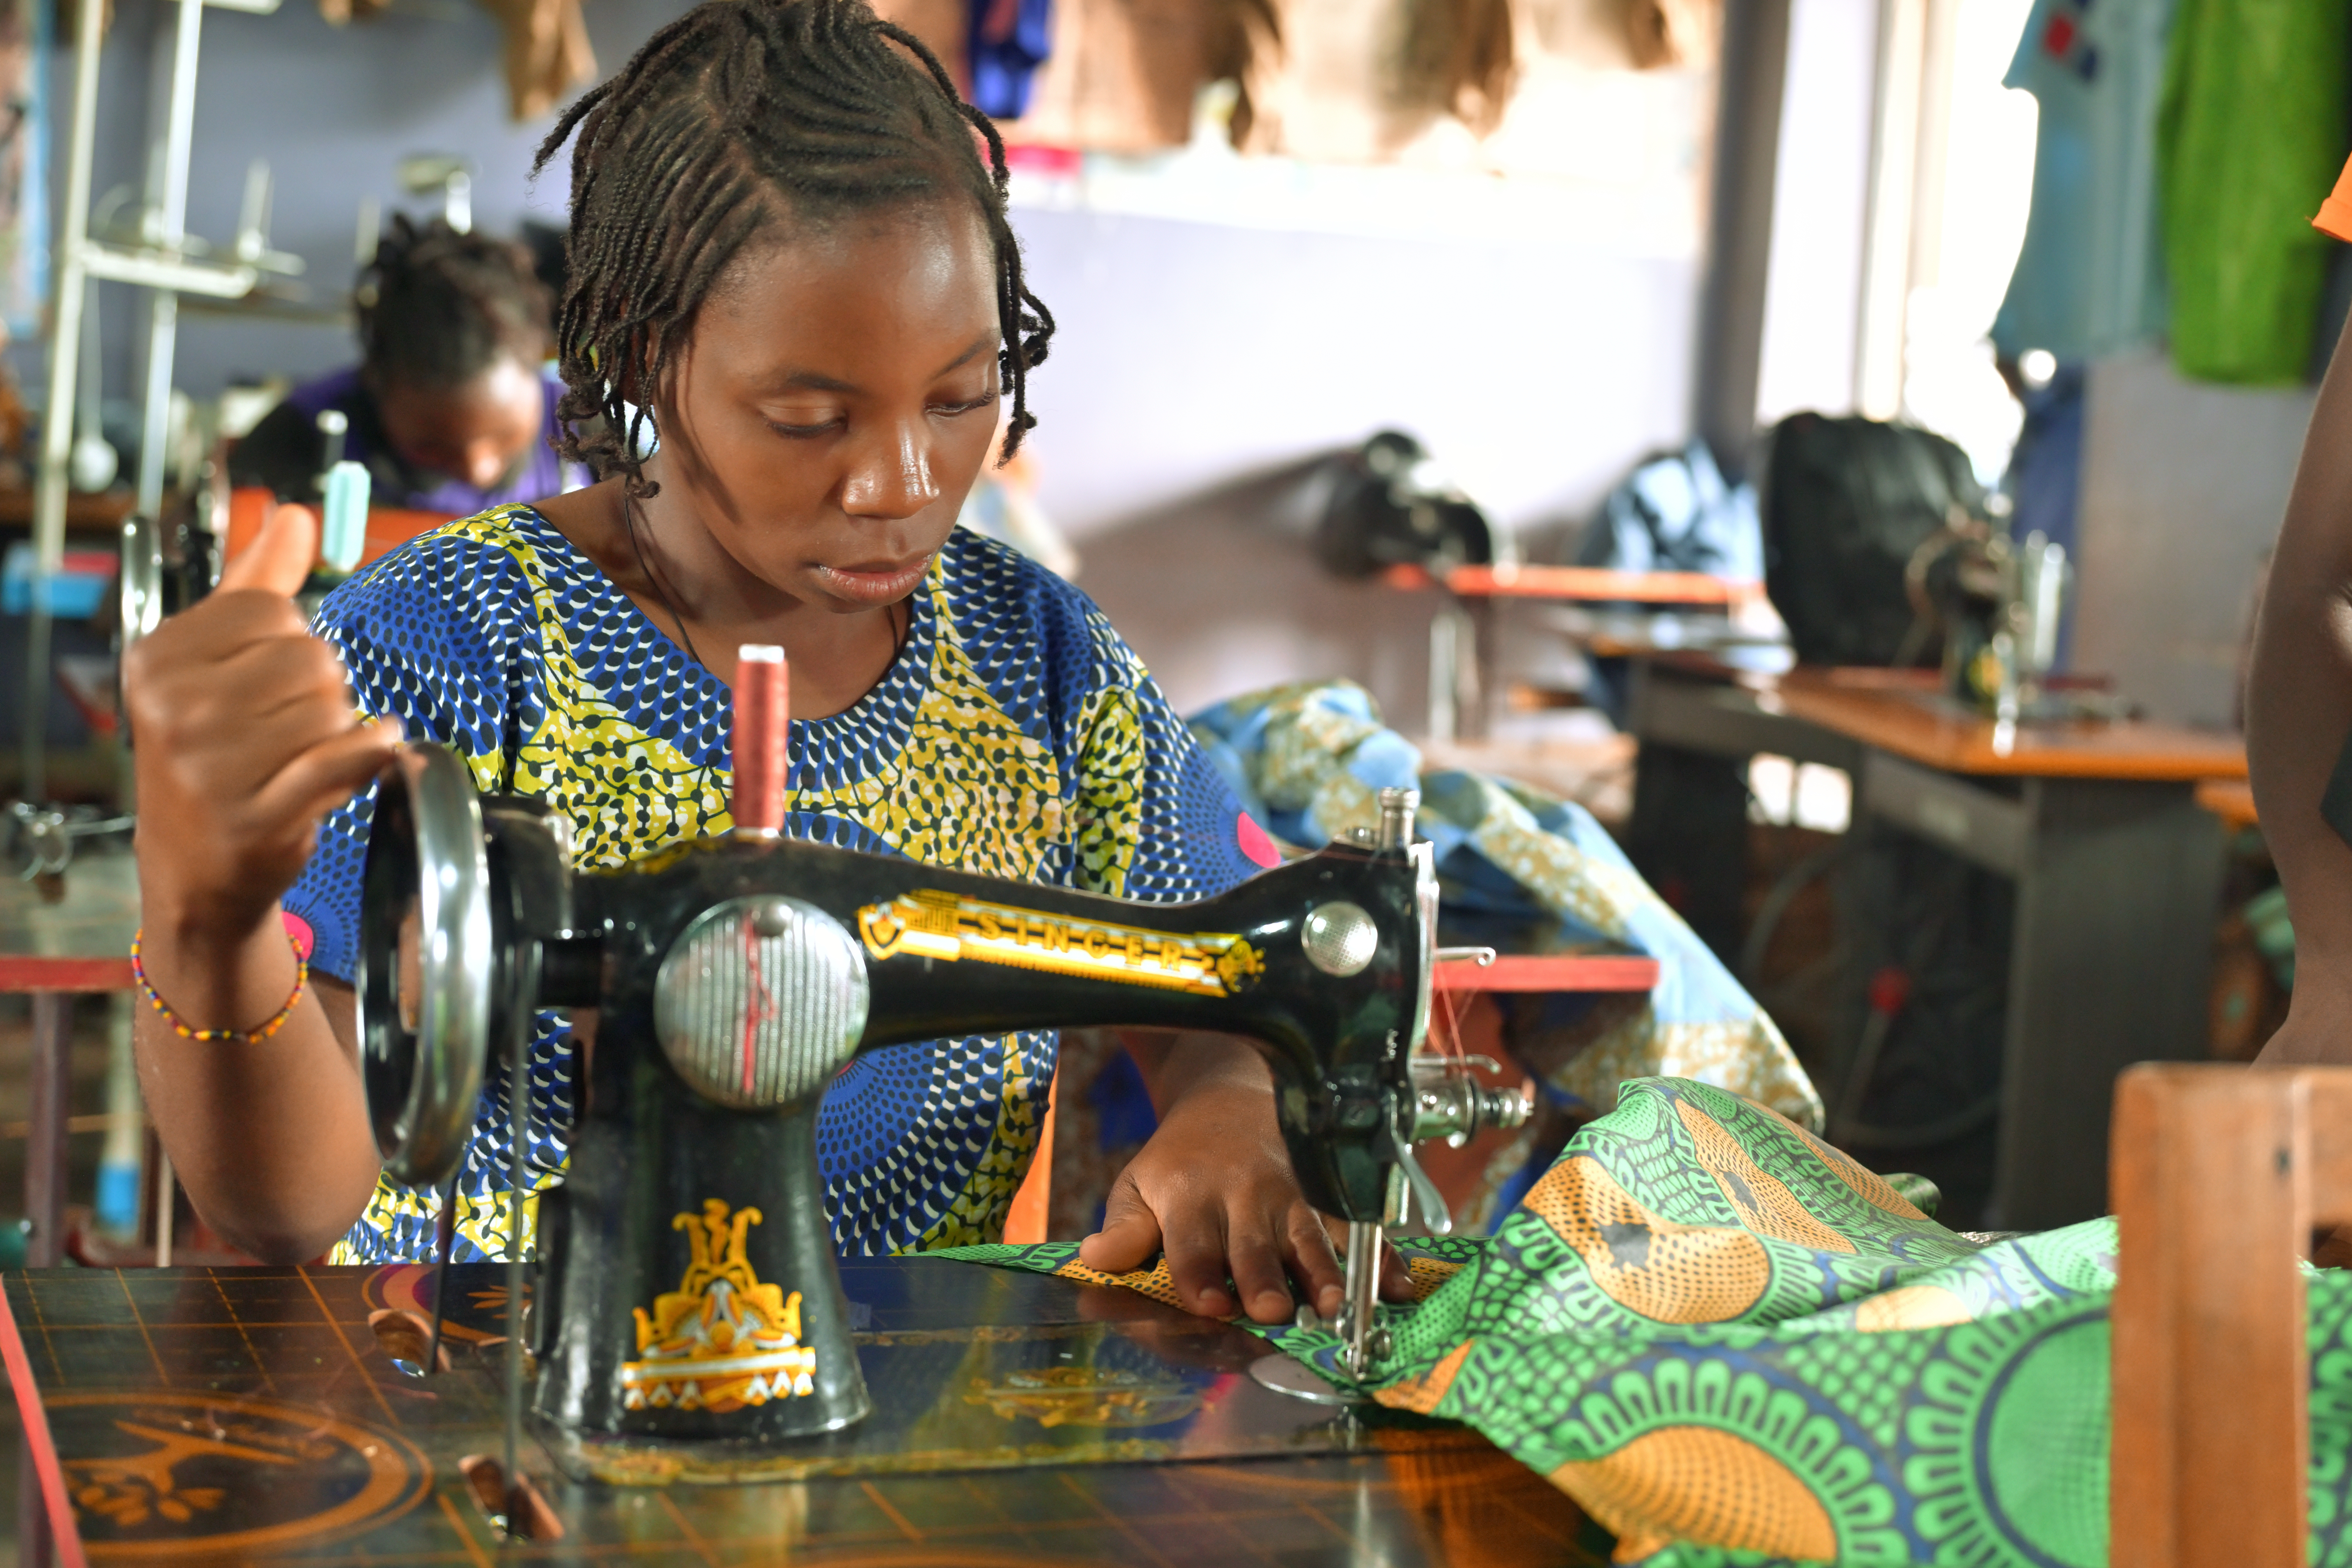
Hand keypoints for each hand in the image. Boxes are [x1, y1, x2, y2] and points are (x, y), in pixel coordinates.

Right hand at [126, 503, 403, 947]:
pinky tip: (370, 751)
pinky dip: (371, 752)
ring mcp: (211, 768)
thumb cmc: (214, 754)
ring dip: (337, 729)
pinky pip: (344, 757)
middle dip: (319, 689)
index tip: (264, 682)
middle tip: (288, 727)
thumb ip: (256, 586)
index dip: (290, 644)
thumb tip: (293, 516)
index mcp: (160, 659)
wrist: (196, 865)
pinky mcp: (256, 815)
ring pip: (331, 707)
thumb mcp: (217, 663)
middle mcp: (175, 710)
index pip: (272, 611)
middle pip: (310, 657)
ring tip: (303, 754)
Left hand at [1076, 1038, 1412, 1323]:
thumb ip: (1124, 1228)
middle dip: (1262, 1276)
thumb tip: (1093, 1260)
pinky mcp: (1325, 1196)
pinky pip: (1355, 1229)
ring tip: (1333, 1306)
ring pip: (1309, 1238)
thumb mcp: (1138, 1184)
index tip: (1209, 1302)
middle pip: (1254, 1245)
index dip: (1200, 1273)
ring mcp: (1290, 1196)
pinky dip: (1381, 1258)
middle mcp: (1243, 1196)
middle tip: (1270, 1309)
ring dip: (1321, 1273)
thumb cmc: (1178, 1159)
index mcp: (1189, 1197)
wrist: (1231, 1098)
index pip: (1192, 1243)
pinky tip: (1398, 1287)